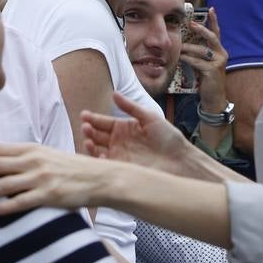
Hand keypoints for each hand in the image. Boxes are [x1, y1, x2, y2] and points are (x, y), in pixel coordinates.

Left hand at [0, 142, 115, 214]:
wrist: (99, 178)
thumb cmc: (69, 168)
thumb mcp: (45, 156)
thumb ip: (22, 158)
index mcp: (30, 149)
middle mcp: (33, 161)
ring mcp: (41, 178)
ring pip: (4, 184)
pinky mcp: (50, 195)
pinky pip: (23, 202)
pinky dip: (5, 207)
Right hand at [83, 91, 198, 174]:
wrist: (179, 160)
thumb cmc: (168, 137)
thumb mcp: (150, 117)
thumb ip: (131, 107)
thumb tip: (114, 93)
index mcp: (124, 127)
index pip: (103, 122)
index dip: (93, 118)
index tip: (84, 115)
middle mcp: (118, 141)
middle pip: (97, 135)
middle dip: (89, 130)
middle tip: (86, 126)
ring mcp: (119, 155)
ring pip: (97, 149)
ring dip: (90, 144)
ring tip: (88, 139)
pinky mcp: (122, 168)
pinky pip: (105, 164)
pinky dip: (98, 160)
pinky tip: (99, 154)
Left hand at [181, 8, 228, 114]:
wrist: (214, 98)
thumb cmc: (207, 80)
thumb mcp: (204, 64)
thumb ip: (199, 54)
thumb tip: (184, 44)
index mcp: (220, 52)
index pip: (217, 33)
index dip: (214, 21)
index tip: (211, 9)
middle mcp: (222, 55)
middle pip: (212, 38)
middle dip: (202, 30)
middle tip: (191, 24)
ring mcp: (218, 63)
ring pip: (202, 51)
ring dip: (188, 48)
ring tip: (179, 47)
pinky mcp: (213, 71)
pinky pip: (198, 62)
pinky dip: (188, 59)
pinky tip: (181, 58)